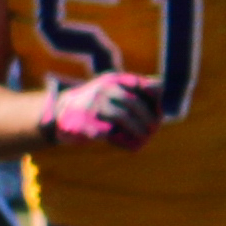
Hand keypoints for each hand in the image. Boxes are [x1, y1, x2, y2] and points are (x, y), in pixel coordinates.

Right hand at [42, 74, 162, 149]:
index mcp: (113, 80)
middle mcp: (102, 89)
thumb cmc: (97, 105)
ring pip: (123, 118)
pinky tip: (130, 145)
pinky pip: (109, 134)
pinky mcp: (83, 124)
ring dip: (138, 131)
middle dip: (148, 119)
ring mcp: (91, 106)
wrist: (61, 114)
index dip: (156, 99)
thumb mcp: (115, 91)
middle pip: (133, 104)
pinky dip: (123, 141)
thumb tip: (164, 91)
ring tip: (144, 139)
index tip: (162, 113)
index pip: (142, 85)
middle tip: (154, 130)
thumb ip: (138, 91)